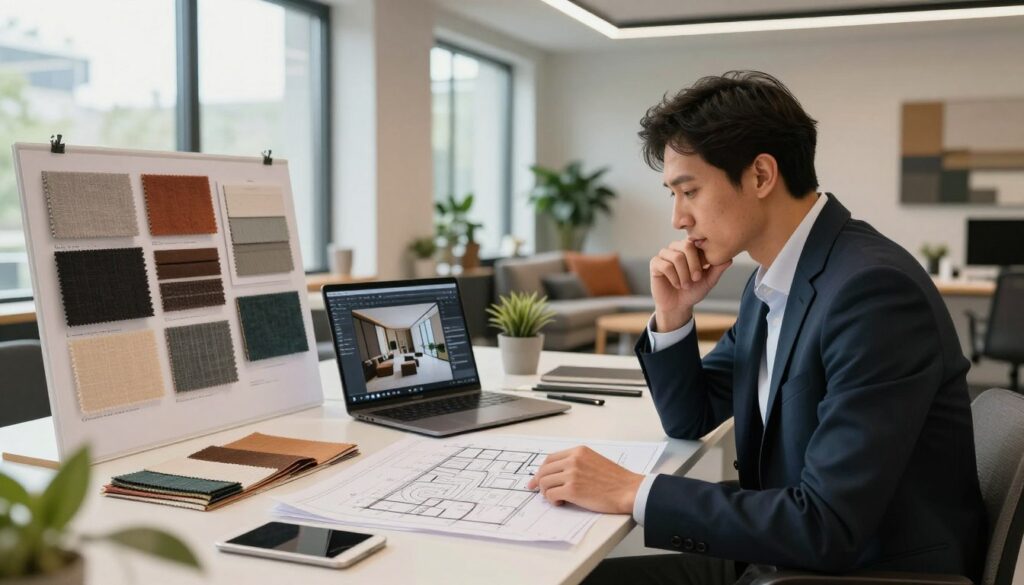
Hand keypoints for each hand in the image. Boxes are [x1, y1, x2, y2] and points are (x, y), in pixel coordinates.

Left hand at [526, 446, 643, 513]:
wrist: (628, 490)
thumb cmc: (616, 480)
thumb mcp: (594, 461)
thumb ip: (576, 463)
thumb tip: (558, 473)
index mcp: (578, 451)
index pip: (550, 459)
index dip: (542, 470)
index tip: (537, 478)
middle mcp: (573, 460)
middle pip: (544, 470)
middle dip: (538, 482)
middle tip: (539, 491)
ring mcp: (572, 474)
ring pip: (544, 482)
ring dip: (547, 492)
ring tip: (557, 498)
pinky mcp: (572, 490)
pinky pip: (551, 494)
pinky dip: (553, 500)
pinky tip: (562, 502)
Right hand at [650, 240, 732, 330]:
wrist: (678, 306)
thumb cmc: (693, 291)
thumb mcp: (709, 281)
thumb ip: (718, 269)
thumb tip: (730, 258)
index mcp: (690, 248)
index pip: (697, 243)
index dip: (701, 259)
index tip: (703, 273)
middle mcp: (676, 248)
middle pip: (686, 246)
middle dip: (693, 265)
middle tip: (696, 279)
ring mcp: (665, 255)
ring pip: (676, 257)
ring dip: (684, 274)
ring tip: (686, 285)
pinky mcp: (655, 264)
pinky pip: (665, 266)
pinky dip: (674, 278)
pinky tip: (677, 285)